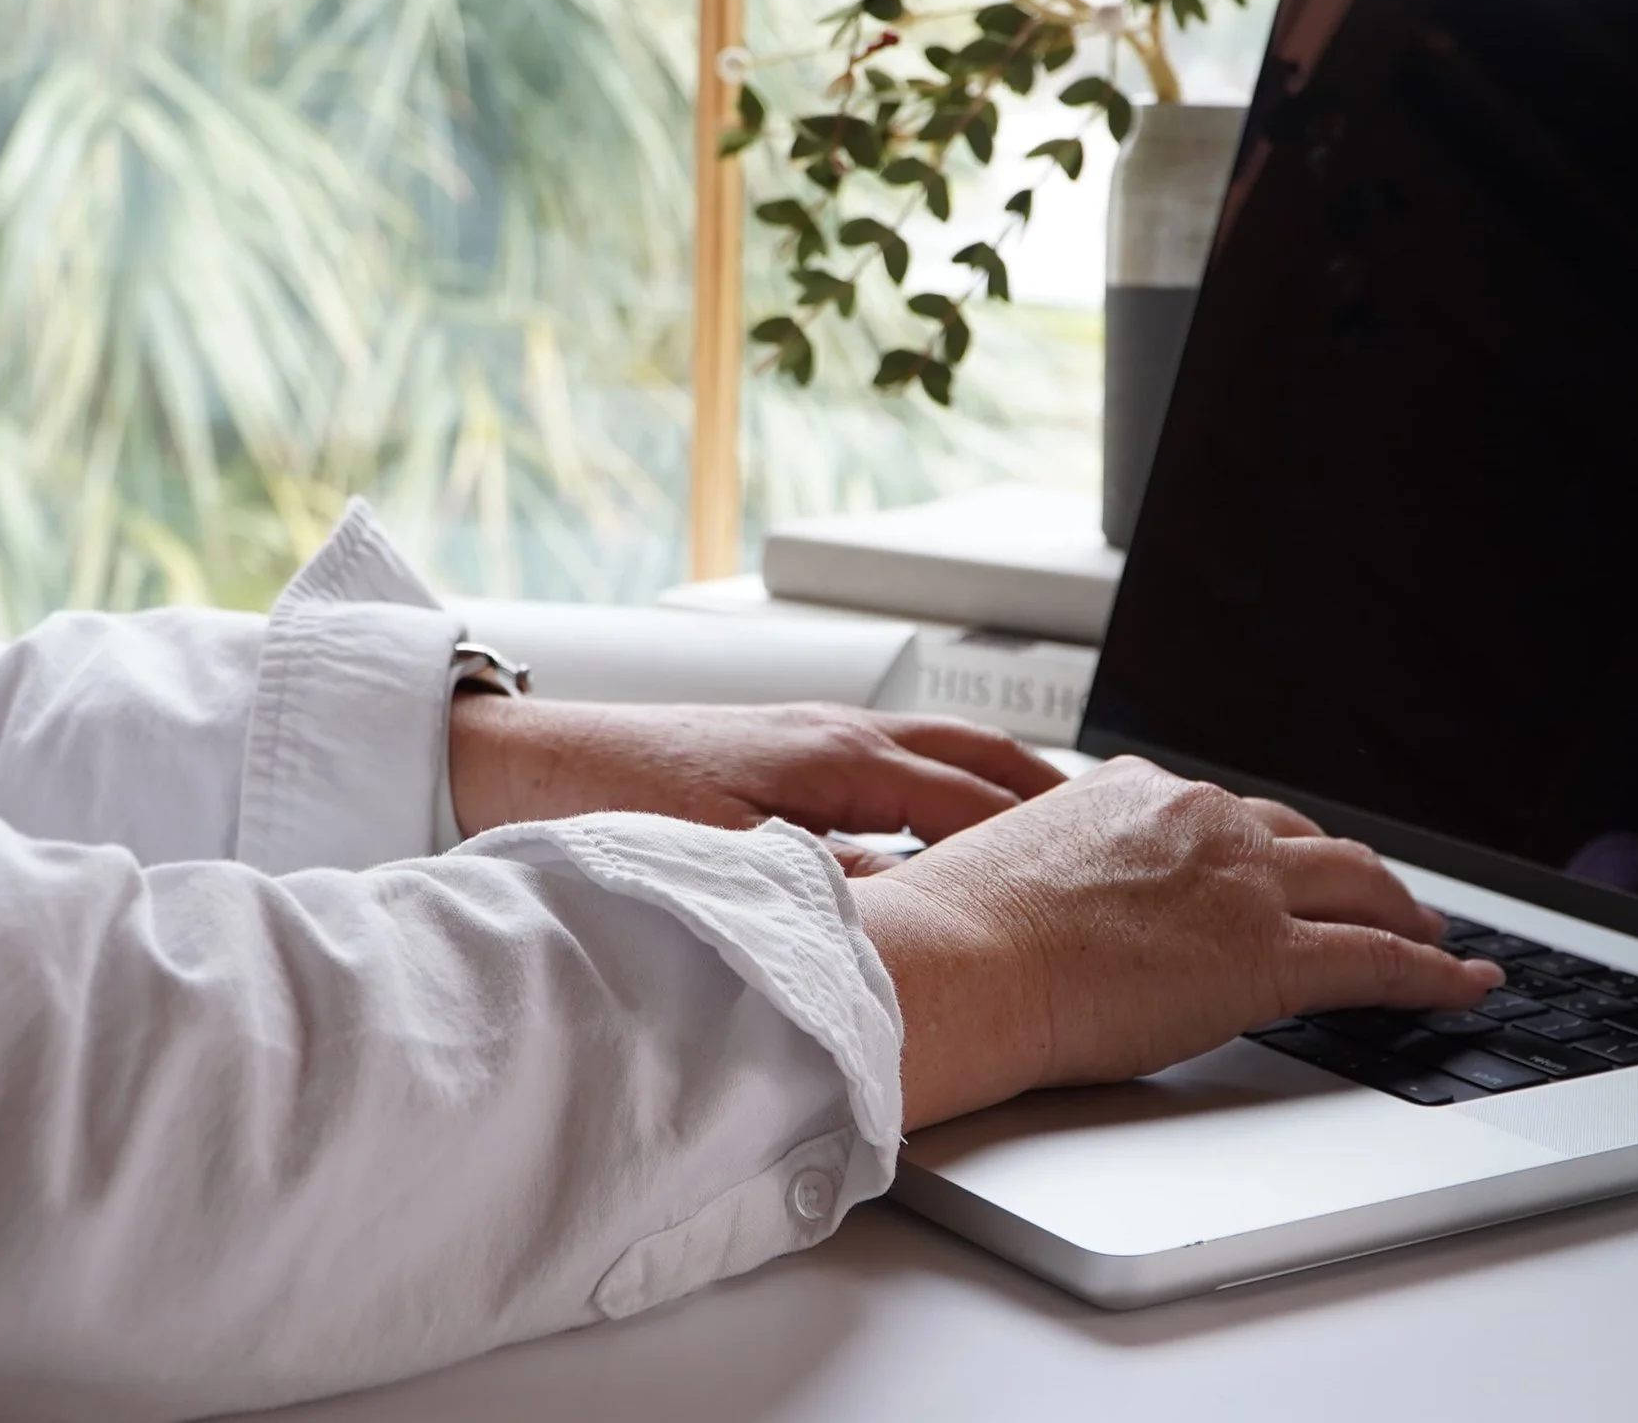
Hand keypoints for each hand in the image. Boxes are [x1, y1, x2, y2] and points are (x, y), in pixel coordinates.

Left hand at [447, 696, 1065, 840]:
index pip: (974, 801)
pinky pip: (904, 754)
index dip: (1043, 836)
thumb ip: (825, 885)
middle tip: (1117, 836)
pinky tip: (955, 815)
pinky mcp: (789, 742)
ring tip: (1061, 820)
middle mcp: (839, 731)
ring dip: (1007, 779)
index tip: (1103, 868)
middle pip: (978, 757)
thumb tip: (912, 908)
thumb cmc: (606, 803)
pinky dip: (954, 777)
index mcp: (835, 757)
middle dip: (1050, 793)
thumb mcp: (723, 861)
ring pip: (945, 748)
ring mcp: (816, 730)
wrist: (520, 761)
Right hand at [850, 757, 1504, 1128]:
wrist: (958, 962)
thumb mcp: (1011, 866)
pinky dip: (1434, 974)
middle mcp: (1199, 818)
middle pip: (1306, 838)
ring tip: (1431, 938)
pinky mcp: (1269, 954)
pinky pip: (1377, 960)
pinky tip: (1465, 985)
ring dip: (1405, 911)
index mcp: (1134, 793)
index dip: (1270, 845)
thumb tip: (1050, 905)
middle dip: (1350, 870)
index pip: (1226, 814)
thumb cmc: (956, 933)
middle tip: (1382, 898)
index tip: (1284, 862)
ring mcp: (1241, 881)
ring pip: (1357, 883)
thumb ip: (1059, 870)